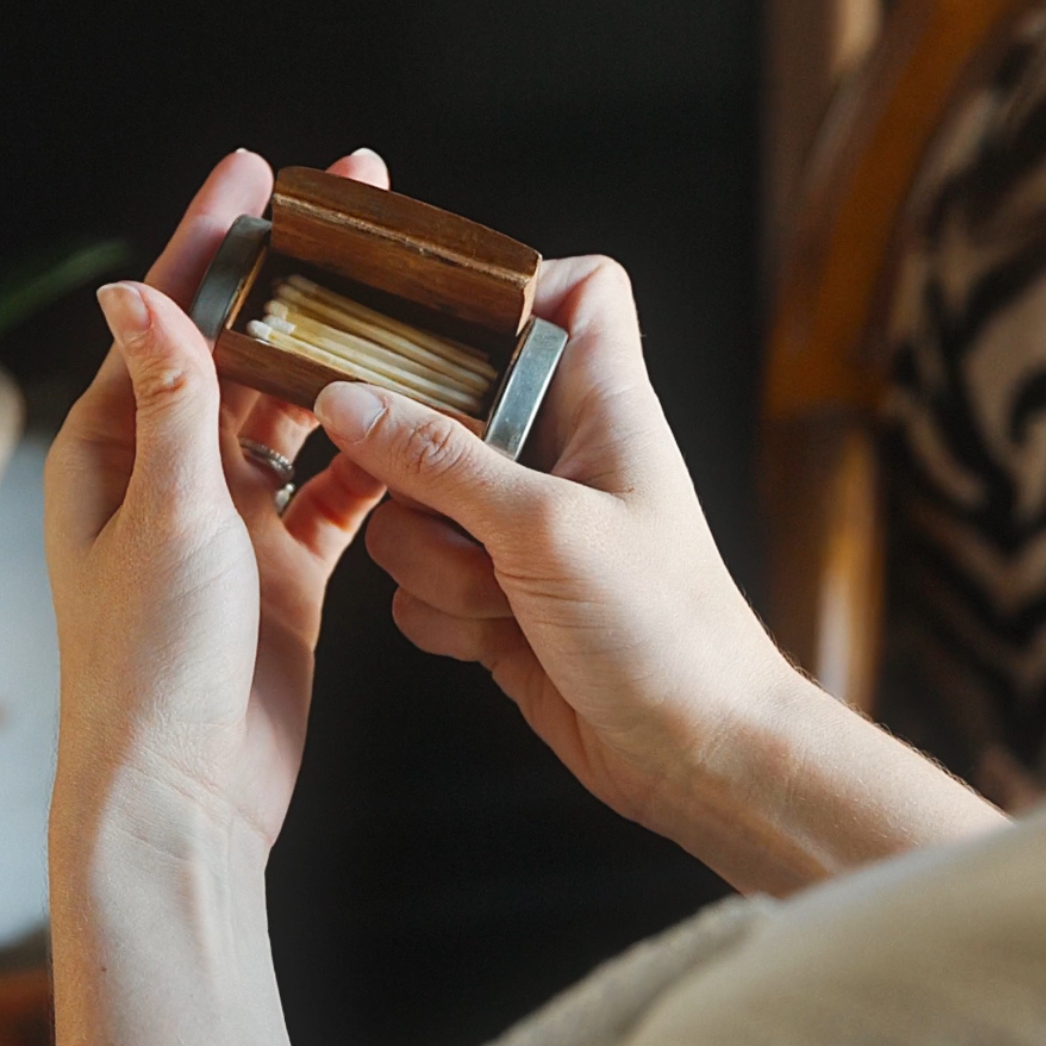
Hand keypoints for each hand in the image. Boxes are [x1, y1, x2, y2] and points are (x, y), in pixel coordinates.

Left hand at [45, 148, 388, 853]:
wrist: (184, 797)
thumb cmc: (151, 664)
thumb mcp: (166, 516)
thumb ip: (171, 401)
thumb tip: (136, 288)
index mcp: (111, 448)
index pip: (166, 316)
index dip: (213, 236)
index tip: (256, 167)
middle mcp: (166, 475)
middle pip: (241, 351)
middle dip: (298, 283)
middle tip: (360, 209)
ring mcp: (228, 522)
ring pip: (296, 417)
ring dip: (344, 365)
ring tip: (403, 304)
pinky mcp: (281, 569)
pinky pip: (334, 492)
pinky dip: (371, 460)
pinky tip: (416, 424)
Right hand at [312, 255, 789, 847]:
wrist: (699, 756)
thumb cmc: (666, 629)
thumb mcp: (544, 526)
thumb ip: (438, 459)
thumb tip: (346, 399)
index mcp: (600, 403)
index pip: (572, 291)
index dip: (511, 289)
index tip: (444, 322)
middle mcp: (557, 454)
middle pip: (443, 405)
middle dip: (423, 472)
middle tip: (457, 510)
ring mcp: (520, 526)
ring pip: (412, 506)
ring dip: (435, 562)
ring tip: (504, 596)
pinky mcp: (495, 595)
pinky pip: (415, 582)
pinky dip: (441, 615)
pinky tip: (496, 638)